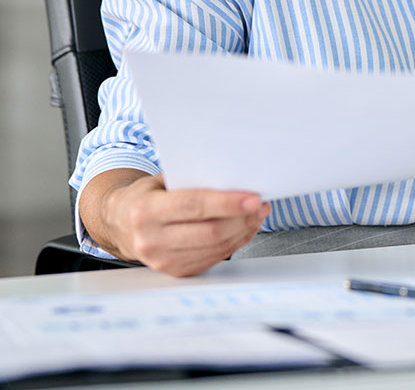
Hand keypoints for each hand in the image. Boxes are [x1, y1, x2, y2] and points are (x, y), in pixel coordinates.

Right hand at [102, 174, 269, 276]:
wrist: (120, 224)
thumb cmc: (146, 196)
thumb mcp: (161, 180)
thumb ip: (191, 179)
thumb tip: (234, 177)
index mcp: (146, 211)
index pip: (194, 207)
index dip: (228, 203)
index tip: (253, 198)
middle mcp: (151, 240)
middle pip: (210, 232)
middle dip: (242, 218)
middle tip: (260, 204)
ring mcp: (162, 261)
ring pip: (216, 247)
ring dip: (243, 230)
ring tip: (257, 214)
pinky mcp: (176, 271)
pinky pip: (214, 258)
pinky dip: (235, 242)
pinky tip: (244, 228)